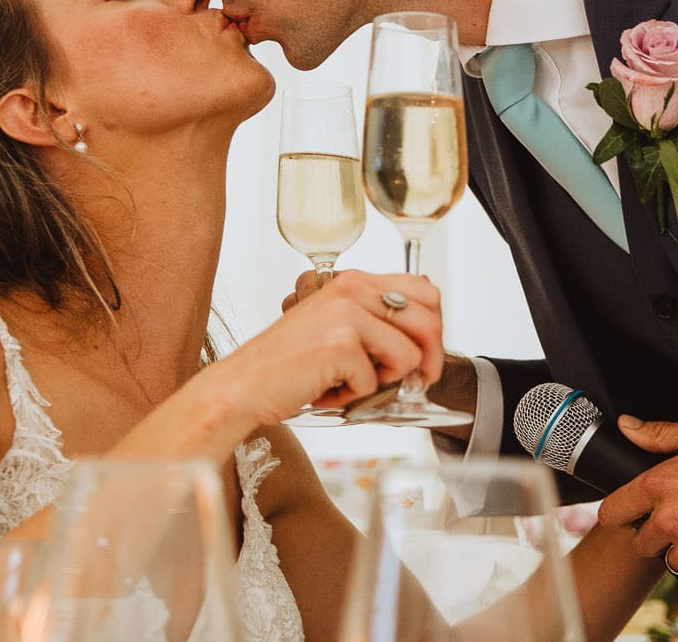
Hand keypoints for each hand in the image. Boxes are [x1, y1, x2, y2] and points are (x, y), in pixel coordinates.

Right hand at [226, 270, 442, 425]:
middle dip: (428, 361)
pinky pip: (376, 382)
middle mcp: (352, 289)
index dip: (434, 328)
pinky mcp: (340, 344)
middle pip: (429, 321)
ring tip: (349, 383)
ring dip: (385, 381)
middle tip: (411, 383)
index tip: (424, 357)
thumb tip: (428, 322)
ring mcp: (346, 315)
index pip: (426, 291)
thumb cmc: (289, 363)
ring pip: (409, 356)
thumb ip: (374, 317)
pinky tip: (325, 390)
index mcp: (354, 281)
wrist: (243, 385)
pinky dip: (353, 397)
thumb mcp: (335, 325)